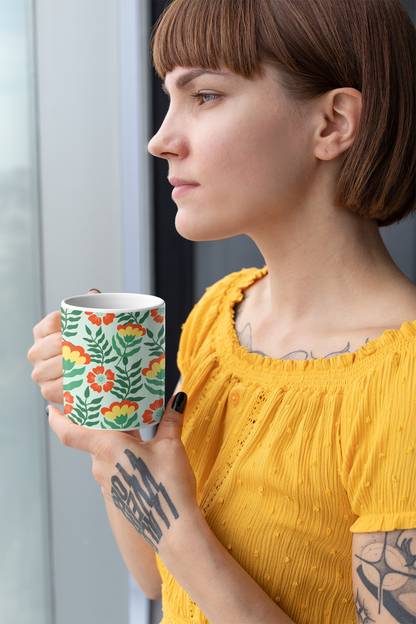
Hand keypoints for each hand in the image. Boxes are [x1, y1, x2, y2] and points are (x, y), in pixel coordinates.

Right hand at [28, 289, 99, 403]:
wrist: (86, 379)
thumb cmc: (85, 348)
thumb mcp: (85, 328)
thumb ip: (89, 309)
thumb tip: (94, 293)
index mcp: (42, 331)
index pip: (55, 320)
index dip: (73, 323)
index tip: (90, 327)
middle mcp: (35, 351)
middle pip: (57, 342)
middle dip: (77, 345)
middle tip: (97, 347)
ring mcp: (39, 372)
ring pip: (58, 364)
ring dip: (77, 364)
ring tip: (94, 362)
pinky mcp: (46, 391)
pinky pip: (60, 386)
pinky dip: (74, 382)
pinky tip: (85, 379)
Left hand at [47, 393, 196, 552]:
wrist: (172, 527)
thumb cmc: (166, 485)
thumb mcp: (171, 445)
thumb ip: (171, 419)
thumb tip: (178, 398)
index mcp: (106, 447)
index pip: (69, 433)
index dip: (57, 420)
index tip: (51, 409)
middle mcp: (100, 465)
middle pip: (90, 439)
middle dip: (100, 424)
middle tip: (113, 408)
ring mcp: (107, 482)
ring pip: (103, 454)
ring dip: (114, 441)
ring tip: (134, 429)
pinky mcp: (117, 493)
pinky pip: (112, 468)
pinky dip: (120, 457)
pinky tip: (140, 454)